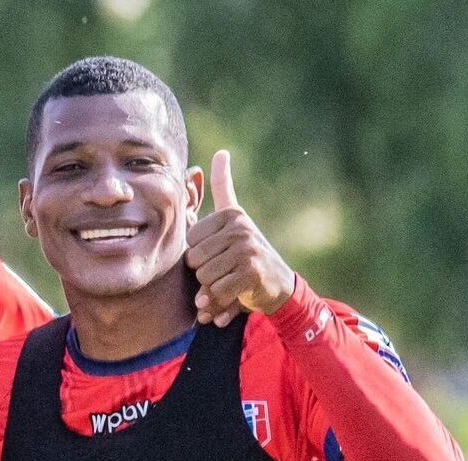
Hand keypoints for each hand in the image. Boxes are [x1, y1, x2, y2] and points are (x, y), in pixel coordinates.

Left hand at [184, 150, 295, 327]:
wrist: (277, 284)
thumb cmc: (245, 252)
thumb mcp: (233, 220)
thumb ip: (221, 189)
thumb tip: (221, 153)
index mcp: (231, 215)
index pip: (190, 240)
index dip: (198, 253)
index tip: (219, 252)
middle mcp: (240, 228)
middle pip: (193, 258)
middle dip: (203, 272)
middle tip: (225, 270)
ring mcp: (248, 249)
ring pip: (204, 276)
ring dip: (212, 287)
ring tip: (229, 281)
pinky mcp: (252, 272)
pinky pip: (218, 290)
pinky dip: (222, 299)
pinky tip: (236, 294)